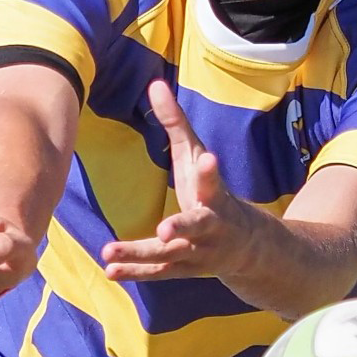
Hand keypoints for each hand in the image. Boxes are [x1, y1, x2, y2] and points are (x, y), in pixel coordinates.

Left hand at [99, 79, 263, 282]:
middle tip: (165, 229)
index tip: (208, 160)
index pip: (213, 181)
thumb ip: (176, 122)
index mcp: (215, 195)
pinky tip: (110, 270)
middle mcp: (211, 226)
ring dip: (140, 255)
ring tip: (108, 252)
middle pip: (198, 226)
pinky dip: (135, 272)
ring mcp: (198, 251)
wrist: (248, 247)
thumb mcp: (196, 155)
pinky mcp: (183, 269)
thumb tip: (154, 84)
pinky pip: (158, 272)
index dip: (209, 171)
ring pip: (169, 255)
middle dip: (182, 226)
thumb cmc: (212, 191)